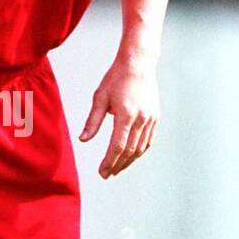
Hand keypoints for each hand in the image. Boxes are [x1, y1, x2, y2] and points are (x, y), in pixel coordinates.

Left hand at [78, 57, 158, 177]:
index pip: (118, 145)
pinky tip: (130, 157)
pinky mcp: (155, 117)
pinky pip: (148, 140)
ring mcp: (151, 118)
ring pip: (141, 148)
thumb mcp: (100, 97)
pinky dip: (139, 151)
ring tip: (117, 169)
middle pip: (130, 150)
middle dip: (117, 165)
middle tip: (107, 174)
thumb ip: (92, 121)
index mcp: (126, 114)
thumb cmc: (116, 78)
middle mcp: (141, 118)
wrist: (138, 63)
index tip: (102, 172)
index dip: (109, 162)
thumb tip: (83, 140)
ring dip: (128, 161)